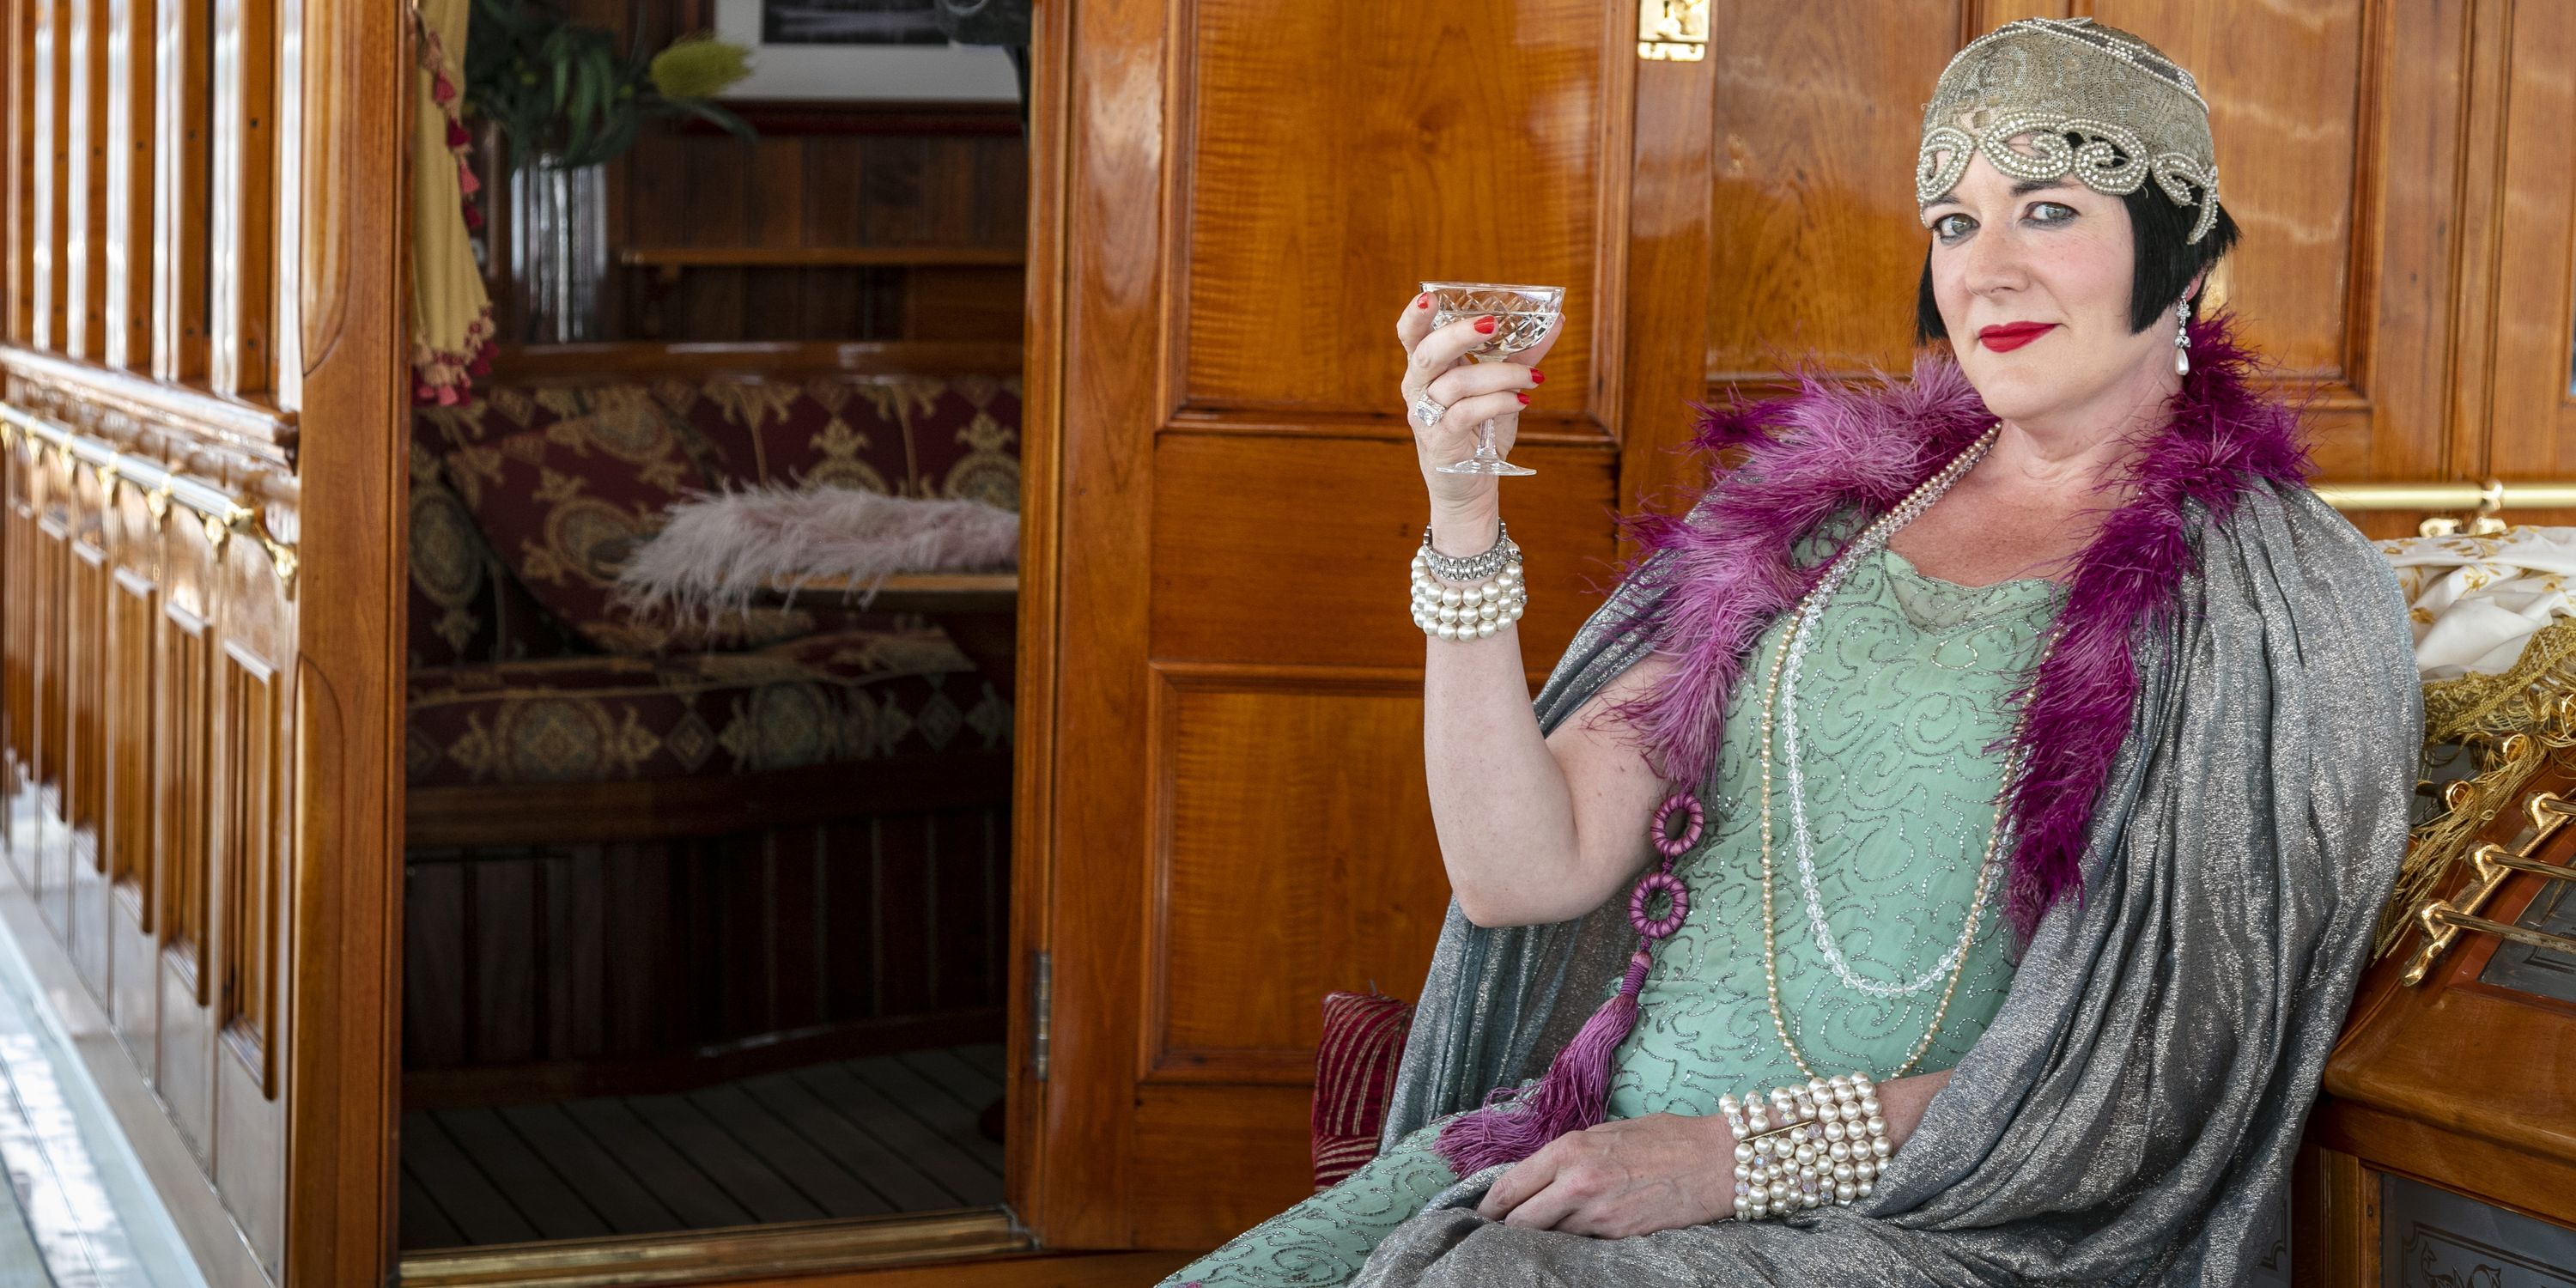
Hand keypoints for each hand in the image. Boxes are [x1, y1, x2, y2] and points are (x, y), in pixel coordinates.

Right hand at [1394, 292, 1564, 537]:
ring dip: (1500, 374)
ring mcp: (1425, 416)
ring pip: (1456, 383)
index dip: (1415, 315)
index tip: (1431, 296)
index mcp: (1426, 368)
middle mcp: (1418, 389)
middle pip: (1427, 352)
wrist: (1470, 485)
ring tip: (1532, 379)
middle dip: (1459, 334)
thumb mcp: (1500, 387)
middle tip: (1493, 324)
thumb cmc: (1480, 431)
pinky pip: (1467, 413)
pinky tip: (1521, 401)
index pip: (1410, 335)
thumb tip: (1556, 321)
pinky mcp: (1441, 441)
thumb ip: (1521, 355)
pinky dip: (1498, 402)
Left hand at [1473, 1112, 1736, 1236]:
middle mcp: (1576, 1183)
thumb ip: (1570, 1155)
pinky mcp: (1618, 1237)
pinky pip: (1581, 1246)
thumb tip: (1541, 1176)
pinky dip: (1572, 1244)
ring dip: (1541, 1238)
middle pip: (1519, 1222)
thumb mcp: (1607, 1133)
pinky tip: (1575, 1239)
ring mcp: (1597, 1215)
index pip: (1510, 1187)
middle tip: (1500, 1234)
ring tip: (1539, 1237)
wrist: (1715, 1161)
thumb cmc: (1665, 1139)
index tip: (1481, 1215)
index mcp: (1569, 1150)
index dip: (1489, 1207)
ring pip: (1548, 1237)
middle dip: (1507, 1230)